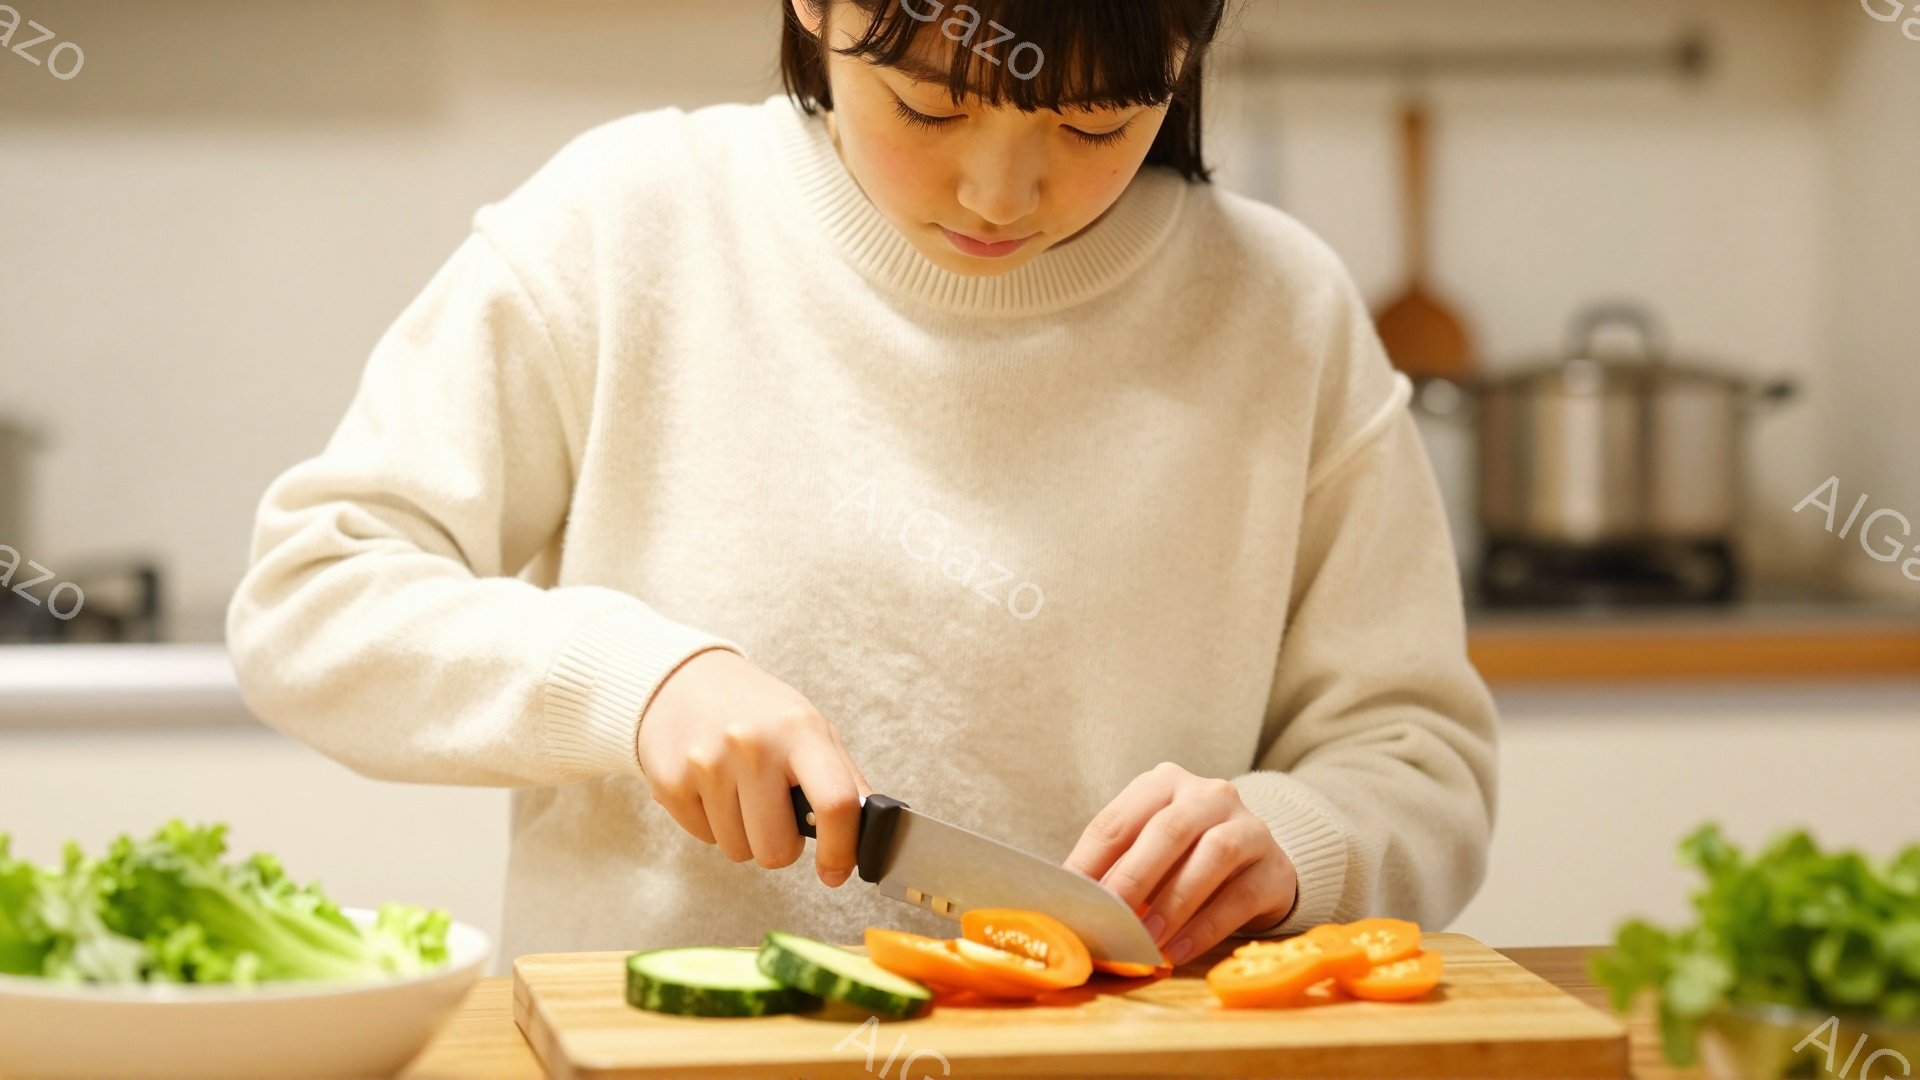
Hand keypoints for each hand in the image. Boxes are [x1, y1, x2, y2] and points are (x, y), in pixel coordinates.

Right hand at [637, 649, 871, 887]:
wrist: (683, 681)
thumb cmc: (757, 711)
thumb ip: (845, 779)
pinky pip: (705, 839)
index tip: (835, 871)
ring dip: (744, 833)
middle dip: (780, 845)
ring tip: (739, 790)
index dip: (841, 850)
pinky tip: (711, 787)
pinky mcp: (670, 783)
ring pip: (739, 851)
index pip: (835, 804)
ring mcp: (707, 765)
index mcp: (799, 730)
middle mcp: (752, 746)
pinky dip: (712, 823)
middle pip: (775, 850)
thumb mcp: (809, 728)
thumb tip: (876, 830)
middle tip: (775, 812)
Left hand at [1064, 762, 1297, 964]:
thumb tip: (1074, 907)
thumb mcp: (1148, 851)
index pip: (1119, 819)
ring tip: (1148, 939)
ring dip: (1175, 902)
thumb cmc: (1185, 857)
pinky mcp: (1273, 865)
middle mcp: (1209, 794)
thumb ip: (1116, 868)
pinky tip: (1180, 951)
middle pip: (1169, 830)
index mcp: (1164, 783)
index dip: (1091, 860)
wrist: (1257, 863)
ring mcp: (1247, 826)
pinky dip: (1206, 927)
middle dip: (1135, 876)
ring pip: (1213, 856)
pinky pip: (1240, 896)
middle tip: (1112, 916)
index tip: (1071, 898)